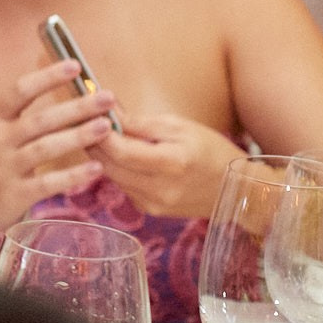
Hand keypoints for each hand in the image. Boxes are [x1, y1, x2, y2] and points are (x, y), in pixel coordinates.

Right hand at [0, 61, 114, 247]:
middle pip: (39, 119)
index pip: (19, 91)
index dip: (47, 77)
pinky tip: (96, 168)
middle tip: (108, 98)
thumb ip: (22, 122)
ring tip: (106, 127)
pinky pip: (48, 182)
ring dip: (78, 135)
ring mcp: (3, 168)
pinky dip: (74, 175)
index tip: (74, 65)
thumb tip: (68, 102)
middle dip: (76, 107)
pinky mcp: (13, 195)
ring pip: (45, 147)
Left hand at [94, 113, 242, 218]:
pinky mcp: (151, 210)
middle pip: (111, 166)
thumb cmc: (210, 150)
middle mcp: (161, 189)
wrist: (236, 188)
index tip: (90, 116)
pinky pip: (124, 187)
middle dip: (95, 144)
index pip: (121, 151)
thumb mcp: (179, 127)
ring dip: (102, 157)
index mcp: (173, 163)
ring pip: (113, 177)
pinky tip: (120, 157)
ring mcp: (155, 204)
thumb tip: (107, 111)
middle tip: (86, 124)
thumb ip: (140, 123)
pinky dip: (118, 171)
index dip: (100, 133)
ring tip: (99, 137)